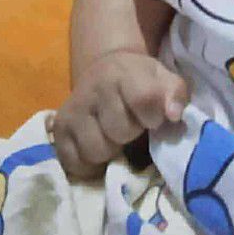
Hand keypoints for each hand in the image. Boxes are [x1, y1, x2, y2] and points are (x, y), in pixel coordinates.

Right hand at [49, 50, 188, 178]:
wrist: (103, 70)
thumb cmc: (140, 79)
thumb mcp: (163, 77)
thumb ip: (175, 93)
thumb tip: (174, 115)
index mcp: (123, 72)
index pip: (143, 100)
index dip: (153, 116)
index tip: (154, 118)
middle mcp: (93, 89)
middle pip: (120, 132)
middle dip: (132, 133)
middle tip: (133, 124)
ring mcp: (72, 111)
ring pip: (97, 151)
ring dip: (111, 150)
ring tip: (114, 134)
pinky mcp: (58, 130)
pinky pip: (75, 164)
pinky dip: (90, 163)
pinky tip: (98, 144)